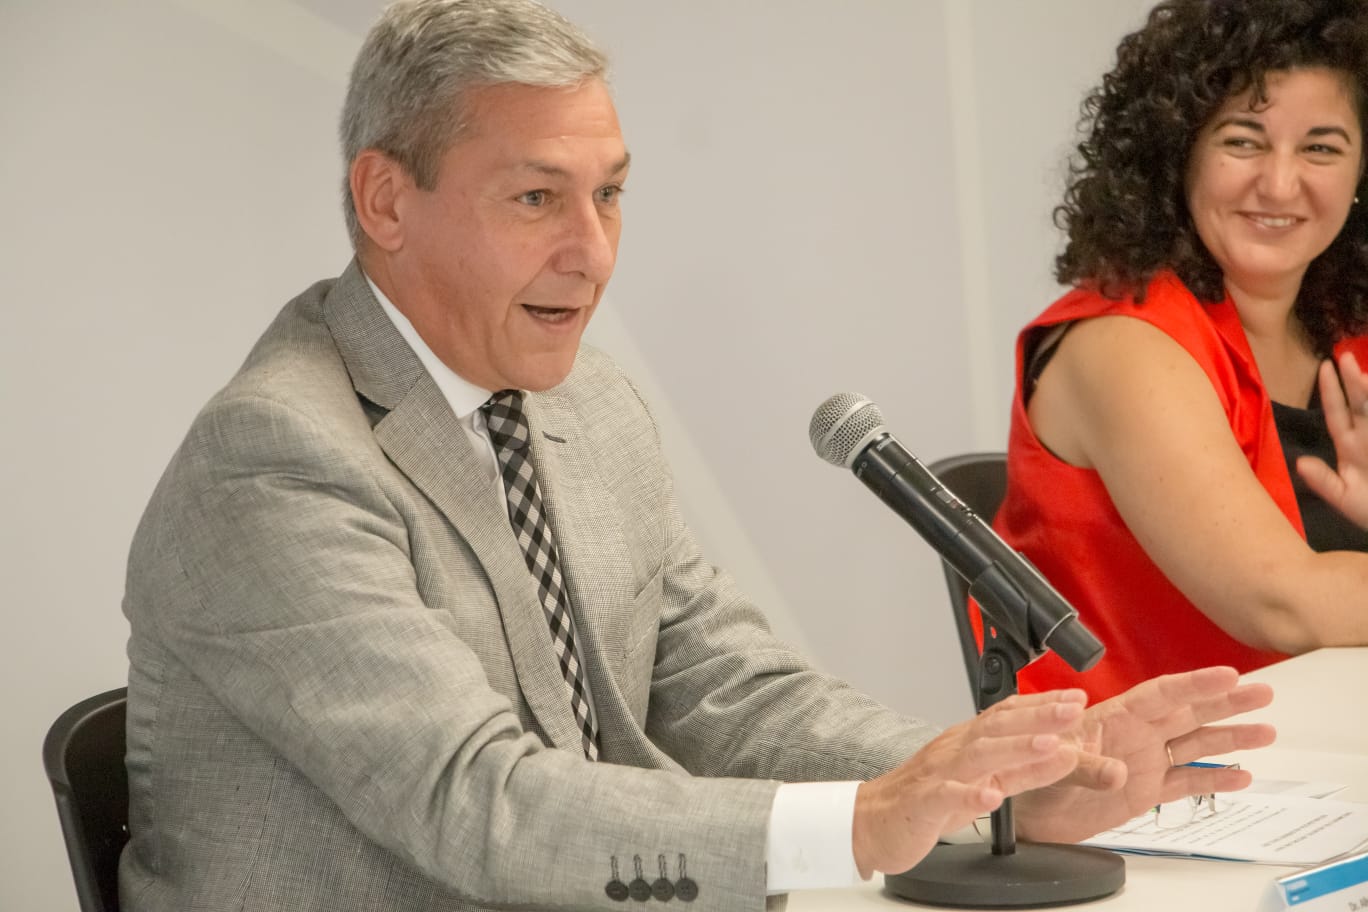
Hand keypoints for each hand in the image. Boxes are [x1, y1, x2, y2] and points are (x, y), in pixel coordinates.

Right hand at [851, 689, 1089, 877]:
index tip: (1076, 698)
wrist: (869, 822)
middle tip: (1073, 709)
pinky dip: (968, 796)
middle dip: (1038, 717)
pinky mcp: (922, 804)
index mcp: (967, 743)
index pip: (1007, 714)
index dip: (1042, 704)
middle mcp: (953, 752)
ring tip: (1048, 744)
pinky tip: (990, 797)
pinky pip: (944, 797)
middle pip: (997, 727)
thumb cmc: (925, 799)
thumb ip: (1022, 771)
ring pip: (977, 756)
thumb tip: (1064, 754)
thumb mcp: (982, 783)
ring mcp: (937, 775)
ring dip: (1014, 748)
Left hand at [1014, 666, 1274, 843]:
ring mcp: (1143, 761)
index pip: (1160, 695)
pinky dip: (1214, 779)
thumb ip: (1086, 766)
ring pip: (1195, 744)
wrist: (1025, 814)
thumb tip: (1118, 772)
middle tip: (1262, 692)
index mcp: (1112, 718)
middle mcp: (1134, 735)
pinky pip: (1186, 781)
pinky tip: (1242, 776)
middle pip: (1188, 712)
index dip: (1194, 684)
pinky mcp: (1144, 791)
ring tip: (1266, 731)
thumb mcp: (1052, 763)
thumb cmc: (1030, 773)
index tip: (1227, 674)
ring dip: (1230, 738)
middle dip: (1226, 702)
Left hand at [1297, 353, 1367, 528]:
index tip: (1324, 366)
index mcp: (1353, 449)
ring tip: (1362, 371)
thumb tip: (1301, 464)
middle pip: (1362, 405)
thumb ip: (1325, 483)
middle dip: (1354, 382)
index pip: (1339, 415)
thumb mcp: (1348, 501)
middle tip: (1344, 356)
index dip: (1332, 391)